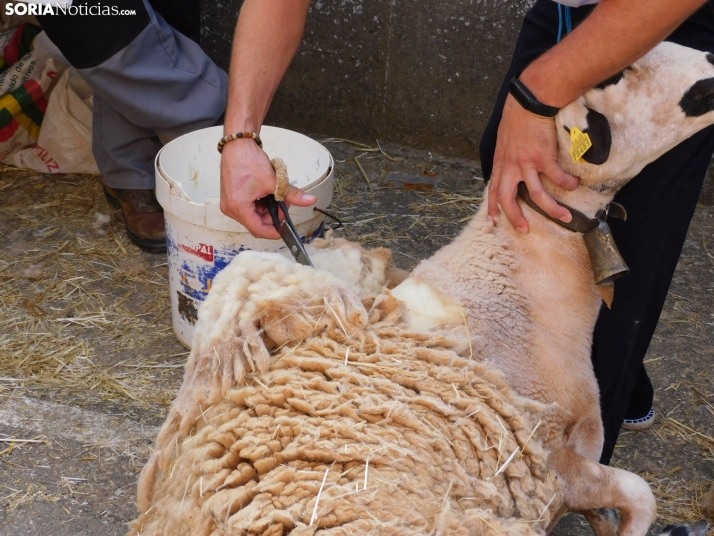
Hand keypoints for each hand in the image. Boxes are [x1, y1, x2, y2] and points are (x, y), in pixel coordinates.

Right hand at [219, 139, 316, 238]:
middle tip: (284, 203)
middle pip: (257, 223)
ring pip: (254, 217)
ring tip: (276, 195)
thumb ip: (292, 194)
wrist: (238, 145)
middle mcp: (231, 209)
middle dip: (273, 216)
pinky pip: (248, 209)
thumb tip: (310, 200)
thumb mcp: (274, 180)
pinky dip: (260, 205)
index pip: (258, 230)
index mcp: (238, 207)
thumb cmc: (249, 161)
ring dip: (267, 210)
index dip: (274, 231)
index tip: (285, 228)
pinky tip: (266, 194)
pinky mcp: (232, 199)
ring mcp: (230, 204)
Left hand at [488, 95, 578, 232]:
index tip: (493, 222)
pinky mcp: (544, 157)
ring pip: (538, 195)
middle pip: (508, 199)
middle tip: (524, 229)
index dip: (492, 207)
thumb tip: (511, 162)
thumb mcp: (504, 138)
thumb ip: (507, 154)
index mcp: (501, 162)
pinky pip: (557, 177)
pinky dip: (568, 183)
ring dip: (552, 209)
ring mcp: (527, 163)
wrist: (530, 100)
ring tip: (565, 217)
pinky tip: (575, 184)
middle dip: (515, 217)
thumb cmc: (518, 114)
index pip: (493, 190)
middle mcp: (511, 166)